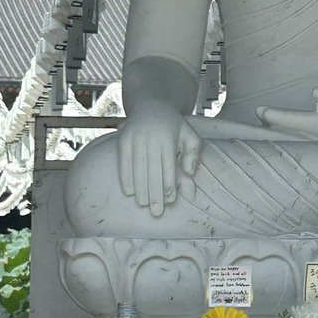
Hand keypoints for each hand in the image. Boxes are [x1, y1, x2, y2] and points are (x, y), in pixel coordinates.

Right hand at [118, 99, 201, 215]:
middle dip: (154, 194)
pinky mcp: (123, 140)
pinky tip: (129, 192)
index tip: (170, 201)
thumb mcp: (190, 135)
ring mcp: (135, 139)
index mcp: (168, 139)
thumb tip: (189, 173)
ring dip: (140, 189)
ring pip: (137, 169)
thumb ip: (194, 153)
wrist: (151, 105)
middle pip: (152, 172)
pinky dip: (125, 178)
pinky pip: (123, 162)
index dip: (169, 186)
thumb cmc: (174, 126)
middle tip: (157, 212)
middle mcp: (151, 139)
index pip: (168, 168)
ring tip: (143, 205)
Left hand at [256, 86, 317, 139]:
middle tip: (256, 116)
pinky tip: (284, 134)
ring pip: (300, 142)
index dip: (277, 117)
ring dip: (282, 134)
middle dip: (274, 127)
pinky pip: (309, 144)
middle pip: (293, 136)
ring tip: (264, 123)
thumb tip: (315, 93)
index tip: (260, 111)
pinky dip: (294, 139)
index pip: (298, 122)